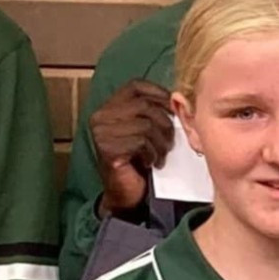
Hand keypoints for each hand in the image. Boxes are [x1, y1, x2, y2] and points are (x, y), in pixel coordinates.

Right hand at [89, 79, 173, 216]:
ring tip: (160, 155)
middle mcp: (100, 116)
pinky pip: (141, 142)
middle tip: (169, 143)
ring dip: (161, 143)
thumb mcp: (146, 129)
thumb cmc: (139, 159)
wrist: (126, 193)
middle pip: (145, 106)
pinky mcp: (107, 150)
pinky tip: (150, 163)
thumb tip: (178, 98)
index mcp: (108, 107)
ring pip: (146, 125)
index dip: (159, 93)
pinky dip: (153, 154)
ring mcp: (101, 133)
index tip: (174, 109)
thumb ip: (153, 111)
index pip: (136, 86)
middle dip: (165, 124)